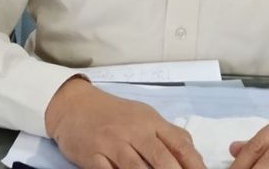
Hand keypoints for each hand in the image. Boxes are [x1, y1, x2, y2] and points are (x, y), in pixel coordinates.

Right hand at [45, 77, 205, 168]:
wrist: (74, 105)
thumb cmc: (114, 114)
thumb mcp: (145, 117)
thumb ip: (169, 134)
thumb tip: (194, 154)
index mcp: (151, 122)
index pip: (179, 143)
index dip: (194, 163)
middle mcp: (134, 131)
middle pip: (160, 157)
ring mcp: (112, 143)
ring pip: (135, 168)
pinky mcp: (92, 155)